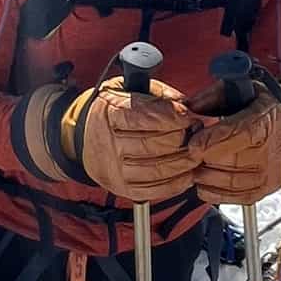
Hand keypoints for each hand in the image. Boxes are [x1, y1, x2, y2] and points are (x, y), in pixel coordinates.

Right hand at [21, 75, 195, 200]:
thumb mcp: (129, 90)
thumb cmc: (113, 110)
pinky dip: (175, 185)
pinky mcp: (121, 188)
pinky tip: (187, 174)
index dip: (170, 117)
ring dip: (182, 163)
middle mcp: (108, 142)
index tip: (189, 115)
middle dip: (181, 139)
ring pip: (154, 170)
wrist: (83, 137)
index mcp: (109, 112)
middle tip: (197, 133)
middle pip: (151, 145)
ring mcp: (114, 169)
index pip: (141, 117)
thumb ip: (156, 95)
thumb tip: (184, 105)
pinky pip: (152, 191)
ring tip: (196, 153)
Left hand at [184, 86, 280, 204]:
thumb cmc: (263, 107)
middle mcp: (272, 148)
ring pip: (231, 180)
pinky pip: (235, 197)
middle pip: (232, 160)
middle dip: (205, 158)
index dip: (215, 140)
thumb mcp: (243, 90)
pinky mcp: (265, 189)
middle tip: (190, 153)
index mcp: (267, 119)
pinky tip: (205, 181)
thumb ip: (214, 97)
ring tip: (196, 164)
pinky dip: (214, 192)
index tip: (194, 145)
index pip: (242, 133)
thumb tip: (189, 108)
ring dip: (207, 175)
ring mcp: (270, 172)